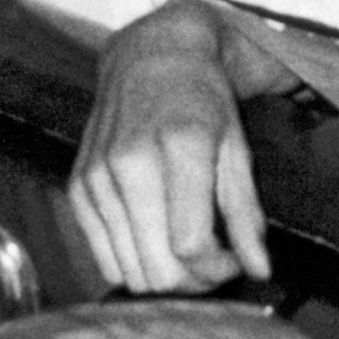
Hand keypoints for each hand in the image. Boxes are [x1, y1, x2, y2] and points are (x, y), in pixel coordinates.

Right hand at [69, 0, 267, 291]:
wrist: (150, 57)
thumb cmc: (202, 101)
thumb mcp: (236, 147)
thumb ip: (247, 213)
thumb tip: (260, 270)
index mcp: (179, 147)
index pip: (190, 244)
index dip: (218, 269)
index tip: (234, 260)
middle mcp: (130, 163)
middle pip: (157, 269)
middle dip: (193, 282)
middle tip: (214, 263)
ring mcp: (97, 177)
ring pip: (130, 272)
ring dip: (164, 277)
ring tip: (187, 252)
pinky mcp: (78, 187)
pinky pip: (104, 258)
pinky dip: (133, 262)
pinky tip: (157, 240)